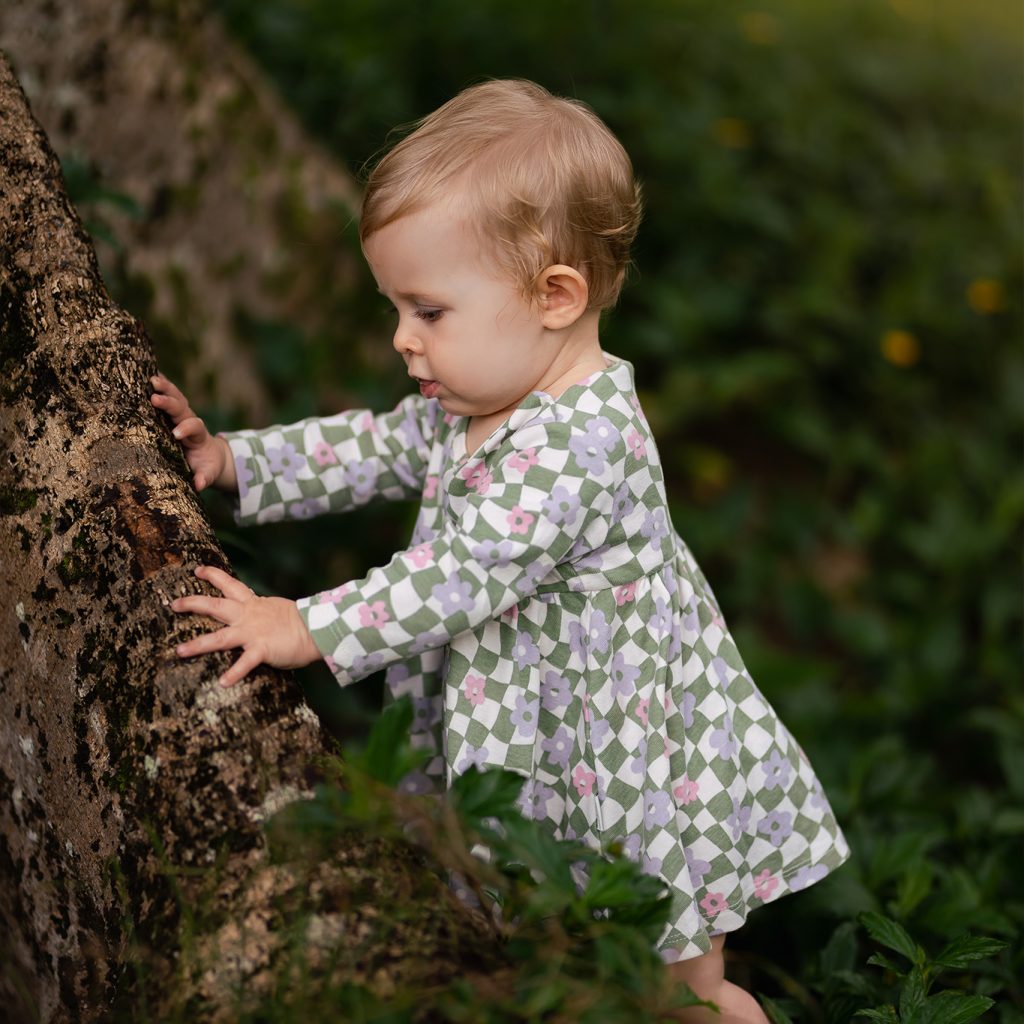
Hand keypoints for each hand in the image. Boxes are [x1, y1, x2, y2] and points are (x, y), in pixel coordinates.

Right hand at [150, 373, 235, 491]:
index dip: (187, 428)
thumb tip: (199, 485)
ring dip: (165, 388)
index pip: (194, 427)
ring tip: (151, 379)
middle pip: (183, 408)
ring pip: (175, 398)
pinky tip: (147, 372)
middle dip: (170, 403)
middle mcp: (190, 421)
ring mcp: (182, 415)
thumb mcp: (209, 473)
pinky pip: (168, 396)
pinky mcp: (173, 413)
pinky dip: (160, 385)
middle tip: (155, 397)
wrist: (211, 455)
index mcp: (199, 436)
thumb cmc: (207, 465)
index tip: (176, 434)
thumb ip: (205, 477)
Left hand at [172, 566, 321, 686]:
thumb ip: (262, 613)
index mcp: (254, 604)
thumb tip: (255, 618)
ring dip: (198, 644)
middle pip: (215, 606)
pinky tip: (223, 682)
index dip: (213, 576)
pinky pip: (245, 663)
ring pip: (220, 637)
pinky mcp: (261, 649)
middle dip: (192, 603)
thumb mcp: (277, 610)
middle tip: (174, 604)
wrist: (317, 628)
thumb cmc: (301, 621)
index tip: (198, 570)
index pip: (230, 585)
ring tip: (180, 651)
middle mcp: (248, 616)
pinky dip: (234, 673)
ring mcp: (252, 633)